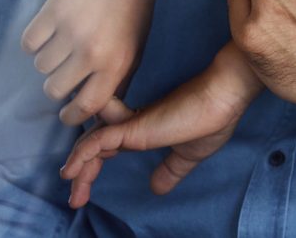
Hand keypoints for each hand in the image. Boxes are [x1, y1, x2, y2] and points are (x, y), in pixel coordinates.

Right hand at [22, 0, 161, 124]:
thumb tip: (95, 115)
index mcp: (116, 65)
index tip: (67, 113)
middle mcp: (92, 52)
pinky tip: (52, 31)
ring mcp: (71, 31)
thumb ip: (116, 84)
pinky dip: (36, 41)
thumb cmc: (132, 15)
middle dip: (58, 84)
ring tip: (65, 42)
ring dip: (49, 59)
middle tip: (67, 68)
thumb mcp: (134, 52)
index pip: (86, 107)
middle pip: (54, 90)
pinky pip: (28, 43)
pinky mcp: (53, 12)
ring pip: (40, 67)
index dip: (72, 116)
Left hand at [58, 53, 253, 207]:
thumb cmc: (214, 117)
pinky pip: (97, 141)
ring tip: (72, 193)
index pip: (109, 145)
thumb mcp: (190, 153)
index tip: (84, 194)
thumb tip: (156, 189)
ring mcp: (131, 123)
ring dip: (77, 168)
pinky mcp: (132, 126)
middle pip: (95, 144)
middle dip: (82, 172)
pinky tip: (70, 172)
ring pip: (91, 142)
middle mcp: (132, 123)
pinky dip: (80, 155)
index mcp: (145, 128)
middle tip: (76, 200)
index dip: (93, 166)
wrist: (225, 95)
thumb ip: (171, 169)